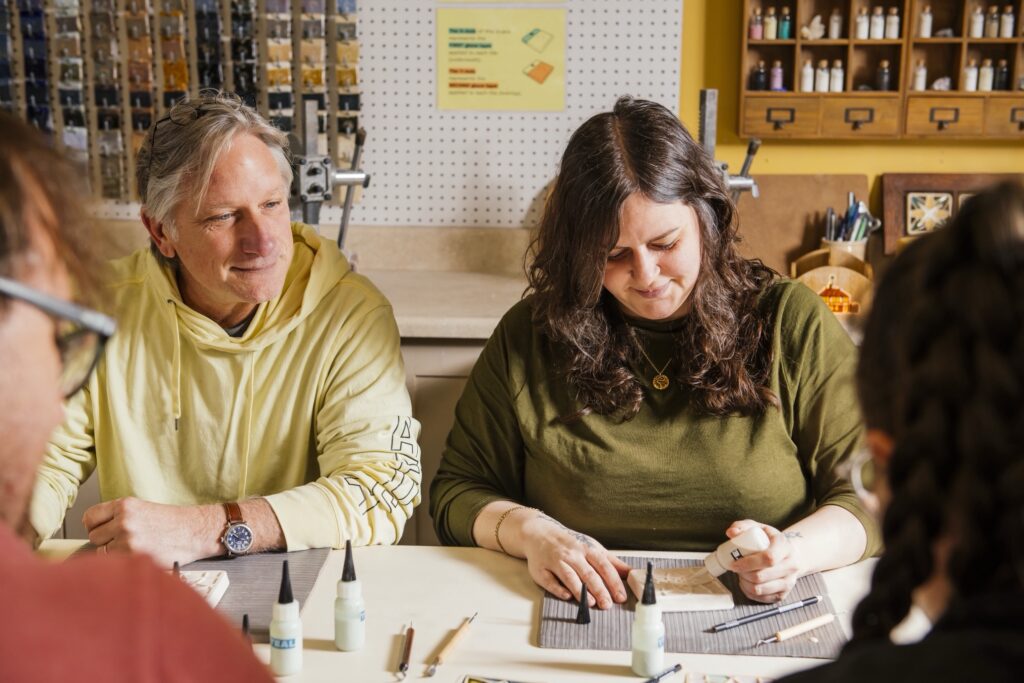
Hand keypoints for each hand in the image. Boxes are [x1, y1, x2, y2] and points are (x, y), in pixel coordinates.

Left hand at [83, 497, 221, 567]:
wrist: (195, 531)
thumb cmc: (173, 523)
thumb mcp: (143, 509)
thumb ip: (118, 517)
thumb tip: (93, 531)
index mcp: (125, 505)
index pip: (89, 517)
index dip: (95, 526)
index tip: (102, 530)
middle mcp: (124, 519)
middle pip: (94, 536)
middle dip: (106, 541)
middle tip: (126, 541)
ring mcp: (127, 538)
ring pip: (102, 552)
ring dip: (114, 553)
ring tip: (135, 548)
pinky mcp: (133, 555)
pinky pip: (114, 563)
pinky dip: (123, 562)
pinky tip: (138, 556)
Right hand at [518, 512, 630, 608]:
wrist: (539, 533)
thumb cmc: (570, 543)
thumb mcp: (592, 547)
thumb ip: (611, 561)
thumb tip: (631, 573)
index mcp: (586, 548)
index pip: (603, 565)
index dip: (613, 581)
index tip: (621, 596)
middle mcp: (571, 554)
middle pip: (587, 573)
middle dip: (599, 589)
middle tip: (608, 604)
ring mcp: (555, 561)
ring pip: (569, 576)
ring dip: (580, 590)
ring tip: (591, 603)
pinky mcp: (541, 570)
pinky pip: (549, 581)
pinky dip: (558, 589)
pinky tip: (567, 596)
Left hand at [726, 519, 804, 602]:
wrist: (789, 553)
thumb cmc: (769, 540)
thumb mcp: (758, 528)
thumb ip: (743, 526)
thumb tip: (731, 533)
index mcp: (784, 546)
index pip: (768, 558)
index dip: (748, 563)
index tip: (735, 563)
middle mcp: (791, 565)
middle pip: (762, 576)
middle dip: (743, 573)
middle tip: (735, 568)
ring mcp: (789, 582)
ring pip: (760, 589)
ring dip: (745, 583)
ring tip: (741, 574)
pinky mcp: (783, 594)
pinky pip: (762, 598)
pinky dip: (749, 592)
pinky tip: (746, 583)